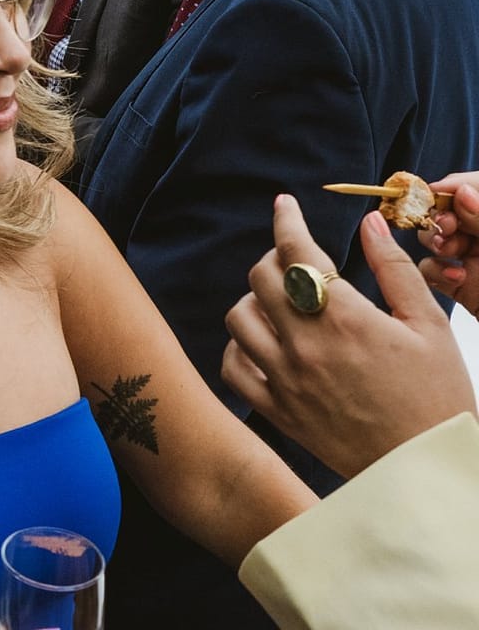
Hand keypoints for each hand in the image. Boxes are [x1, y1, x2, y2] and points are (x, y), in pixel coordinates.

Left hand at [222, 195, 475, 477]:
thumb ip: (395, 269)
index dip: (287, 220)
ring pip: (239, 319)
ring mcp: (286, 379)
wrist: (427, 468)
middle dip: (276, 258)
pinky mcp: (278, 411)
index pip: (297, 251)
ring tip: (283, 302)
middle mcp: (306, 345)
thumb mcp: (430, 326)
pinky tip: (262, 343)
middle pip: (261, 278)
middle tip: (296, 261)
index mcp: (346, 318)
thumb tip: (369, 223)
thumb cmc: (440, 396)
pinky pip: (234, 369)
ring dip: (255, 300)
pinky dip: (239, 348)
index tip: (285, 205)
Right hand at [420, 173, 478, 311]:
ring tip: (449, 251)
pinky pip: (430, 271)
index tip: (437, 193)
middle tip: (445, 227)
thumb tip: (460, 192)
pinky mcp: (458, 284)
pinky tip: (456, 276)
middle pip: (446, 211)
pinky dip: (436, 271)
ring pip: (433, 238)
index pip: (470, 187)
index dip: (452, 187)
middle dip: (440, 217)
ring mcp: (471, 258)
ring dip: (436, 242)